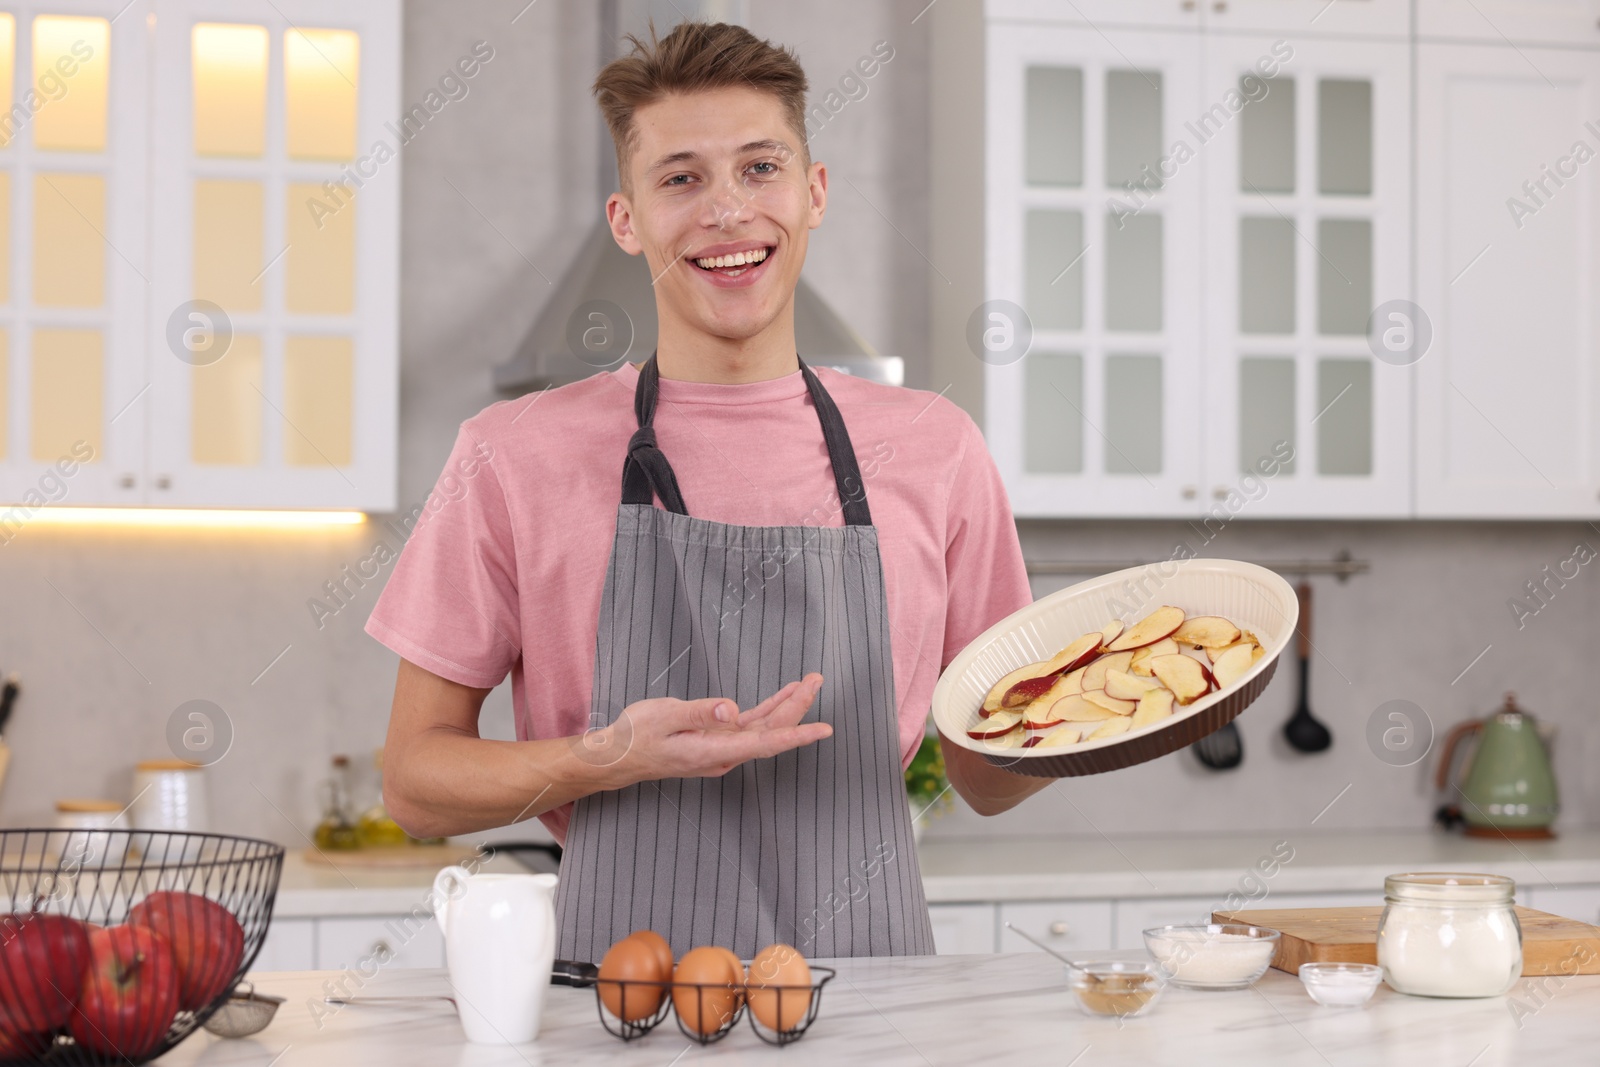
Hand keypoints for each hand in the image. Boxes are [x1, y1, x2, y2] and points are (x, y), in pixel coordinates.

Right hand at [604, 673, 830, 784]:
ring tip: (809, 683)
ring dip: (787, 706)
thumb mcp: (663, 715)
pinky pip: (751, 727)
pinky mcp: (716, 742)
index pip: (765, 743)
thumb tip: (733, 710)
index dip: (797, 735)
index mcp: (712, 751)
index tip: (824, 729)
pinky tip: (783, 696)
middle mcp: (723, 755)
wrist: (618, 757)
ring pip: (764, 729)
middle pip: (771, 733)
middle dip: (798, 707)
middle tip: (816, 679)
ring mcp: (721, 750)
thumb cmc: (636, 735)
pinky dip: (769, 710)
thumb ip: (699, 712)